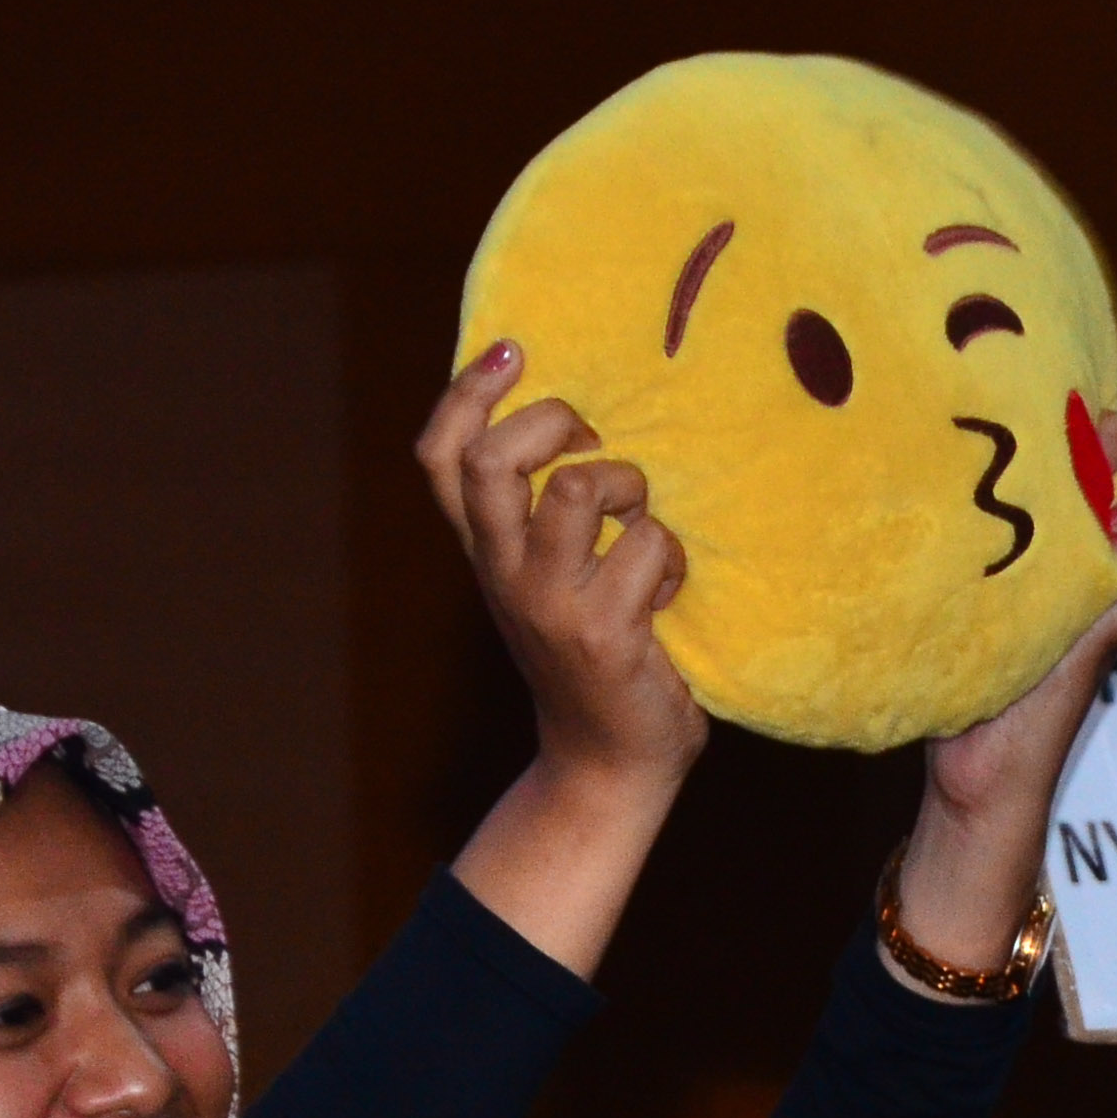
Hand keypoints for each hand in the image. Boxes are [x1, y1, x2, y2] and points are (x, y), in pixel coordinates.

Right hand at [419, 341, 705, 792]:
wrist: (609, 766)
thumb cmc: (595, 658)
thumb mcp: (552, 581)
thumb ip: (547, 517)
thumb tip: (588, 423)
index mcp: (487, 552)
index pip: (442, 456)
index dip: (468, 393)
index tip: (514, 351)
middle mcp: (504, 572)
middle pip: (492, 460)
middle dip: (552, 422)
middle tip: (594, 436)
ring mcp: (550, 603)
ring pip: (582, 488)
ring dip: (630, 488)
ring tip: (642, 521)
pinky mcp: (604, 633)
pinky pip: (649, 545)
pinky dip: (674, 559)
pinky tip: (674, 591)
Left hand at [897, 414, 1116, 965]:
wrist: (968, 772)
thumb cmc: (950, 679)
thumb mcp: (963, 591)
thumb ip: (979, 539)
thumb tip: (958, 464)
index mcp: (1068, 537)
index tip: (1085, 433)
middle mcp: (1105, 560)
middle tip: (1101, 485)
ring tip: (1110, 526)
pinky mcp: (1115, 631)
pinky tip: (1109, 561)